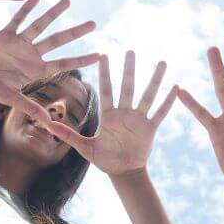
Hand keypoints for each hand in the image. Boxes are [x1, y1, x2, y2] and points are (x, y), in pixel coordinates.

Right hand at [0, 0, 100, 123]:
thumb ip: (29, 107)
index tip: (100, 55)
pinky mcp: (5, 34)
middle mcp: (31, 54)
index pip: (64, 64)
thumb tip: (48, 123)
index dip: (81, 59)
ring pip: (40, 25)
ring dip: (52, 14)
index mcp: (36, 70)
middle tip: (94, 23)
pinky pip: (17, 19)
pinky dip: (26, 9)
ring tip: (67, 1)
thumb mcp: (10, 99)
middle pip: (57, 41)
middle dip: (75, 33)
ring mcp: (19, 43)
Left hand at [47, 52, 177, 175]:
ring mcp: (139, 119)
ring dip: (154, 80)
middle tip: (131, 51)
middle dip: (129, 70)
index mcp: (109, 115)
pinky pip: (160, 112)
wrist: (123, 171)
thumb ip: (68, 135)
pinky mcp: (150, 128)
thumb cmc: (103, 159)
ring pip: (147, 95)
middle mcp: (124, 112)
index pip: (106, 90)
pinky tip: (175, 87)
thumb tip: (47, 123)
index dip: (105, 74)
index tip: (104, 55)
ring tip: (161, 63)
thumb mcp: (84, 147)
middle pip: (127, 87)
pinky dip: (168, 101)